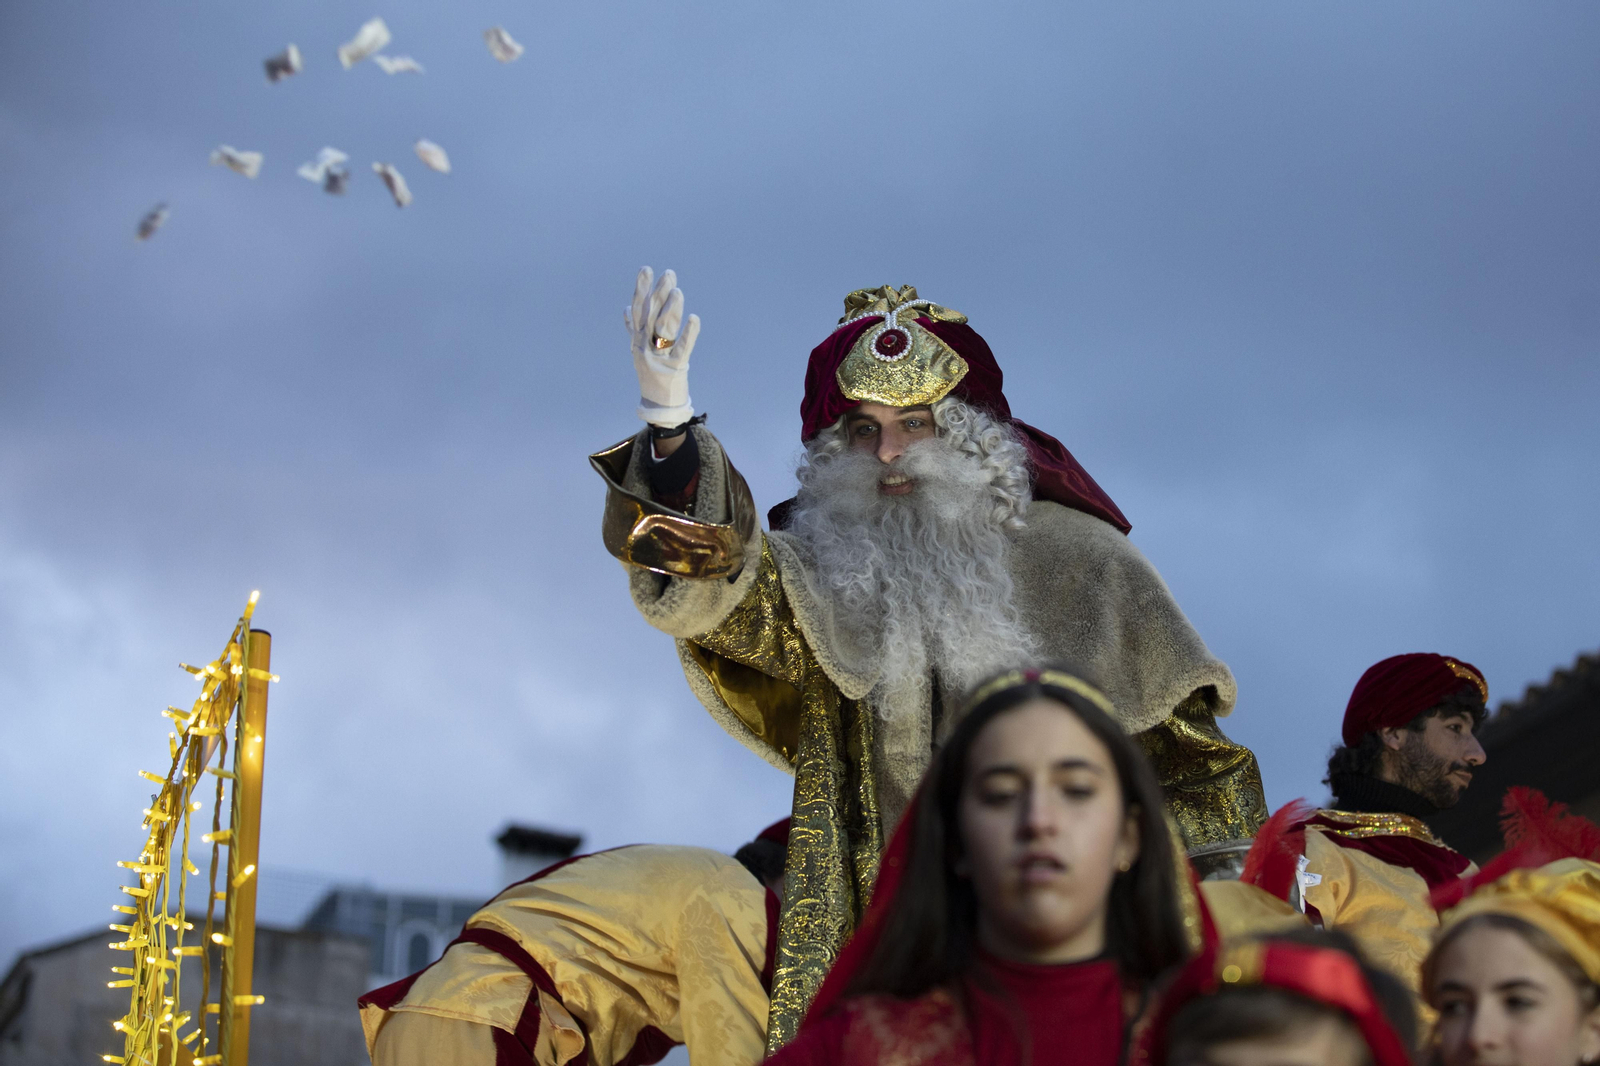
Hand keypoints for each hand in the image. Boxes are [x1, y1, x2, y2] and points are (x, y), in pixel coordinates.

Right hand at [625, 266, 700, 427]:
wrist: (657, 406)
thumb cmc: (651, 375)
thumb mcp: (638, 352)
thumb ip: (634, 330)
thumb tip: (628, 308)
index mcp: (637, 340)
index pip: (639, 310)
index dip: (641, 289)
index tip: (646, 269)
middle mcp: (644, 346)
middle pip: (651, 315)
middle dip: (659, 293)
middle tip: (669, 274)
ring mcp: (658, 357)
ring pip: (663, 329)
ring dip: (671, 309)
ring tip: (678, 292)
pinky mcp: (674, 369)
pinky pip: (682, 348)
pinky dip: (688, 333)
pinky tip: (694, 318)